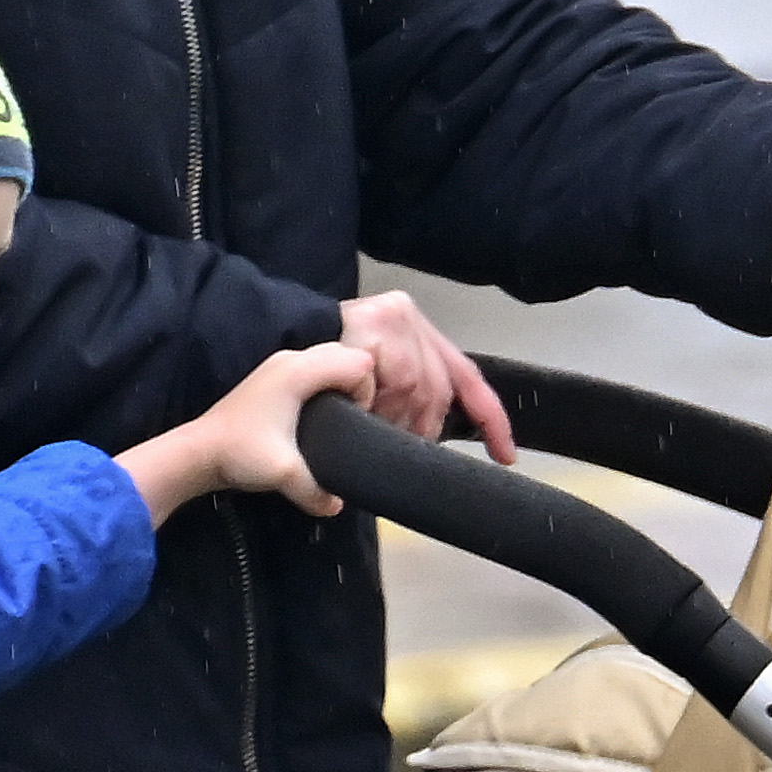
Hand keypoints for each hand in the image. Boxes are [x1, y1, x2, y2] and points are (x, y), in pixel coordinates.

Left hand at [121, 339, 379, 519]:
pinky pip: (314, 366)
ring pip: (330, 357)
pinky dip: (325, 382)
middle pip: (346, 354)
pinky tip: (316, 413)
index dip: (365, 393)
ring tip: (334, 417)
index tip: (354, 421)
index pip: (358, 364)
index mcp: (298, 372)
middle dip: (358, 384)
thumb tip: (336, 506)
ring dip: (341, 382)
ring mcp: (279, 363)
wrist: (199, 452)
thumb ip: (316, 491)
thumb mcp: (284, 474)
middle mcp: (291, 358)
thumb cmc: (241, 453)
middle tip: (349, 418)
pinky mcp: (272, 374)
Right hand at [332, 291, 512, 460]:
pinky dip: (377, 403)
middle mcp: (408, 314)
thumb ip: (410, 397)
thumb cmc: (315, 379)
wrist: (267, 354)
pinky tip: (359, 405)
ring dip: (393, 420)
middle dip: (419, 429)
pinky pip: (395, 382)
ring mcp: (393, 316)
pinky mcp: (374, 324)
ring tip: (364, 422)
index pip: (467, 377)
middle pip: (439, 390)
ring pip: (419, 391)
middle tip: (388, 443)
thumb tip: (440, 438)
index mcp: (416, 327)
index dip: (490, 420)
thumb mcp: (373, 387)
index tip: (504, 456)